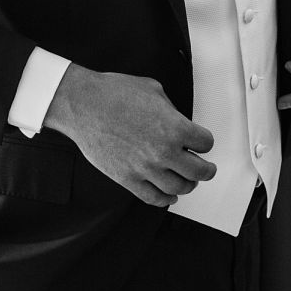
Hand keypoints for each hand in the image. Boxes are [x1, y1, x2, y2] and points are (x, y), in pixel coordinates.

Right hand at [41, 65, 215, 206]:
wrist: (83, 104)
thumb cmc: (113, 93)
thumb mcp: (154, 90)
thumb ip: (171, 110)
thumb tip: (177, 120)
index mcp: (174, 128)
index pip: (206, 143)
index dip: (204, 142)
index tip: (202, 143)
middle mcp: (163, 151)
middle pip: (199, 172)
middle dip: (206, 170)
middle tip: (206, 168)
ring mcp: (145, 168)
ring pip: (179, 188)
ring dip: (188, 186)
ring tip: (188, 182)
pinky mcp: (127, 178)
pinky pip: (153, 198)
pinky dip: (165, 200)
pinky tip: (169, 196)